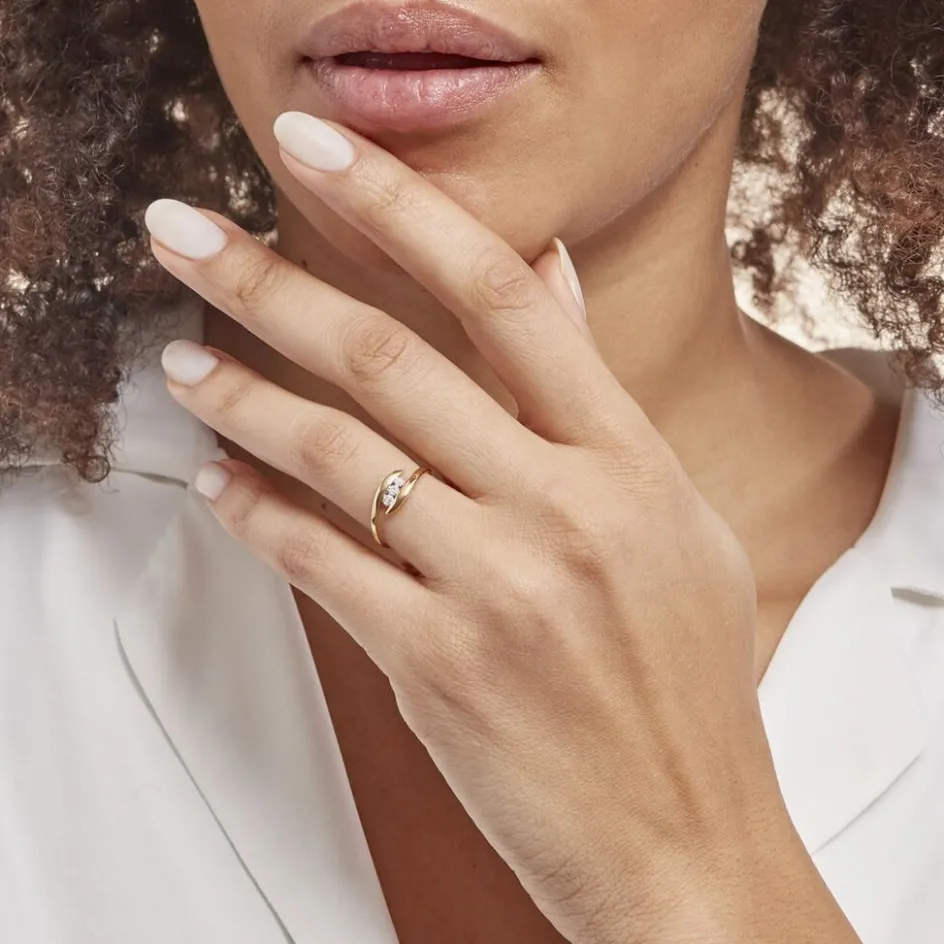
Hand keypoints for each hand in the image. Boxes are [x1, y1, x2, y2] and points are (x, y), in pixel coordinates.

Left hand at [144, 111, 849, 942]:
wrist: (685, 834)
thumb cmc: (685, 682)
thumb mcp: (674, 519)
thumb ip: (594, 394)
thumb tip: (549, 274)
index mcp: (631, 461)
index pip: (501, 292)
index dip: (399, 204)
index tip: (317, 154)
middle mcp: (564, 509)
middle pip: (389, 355)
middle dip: (268, 282)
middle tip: (187, 237)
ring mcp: (497, 589)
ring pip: (334, 454)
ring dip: (241, 397)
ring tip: (184, 362)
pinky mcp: (436, 668)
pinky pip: (318, 564)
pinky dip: (254, 515)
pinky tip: (220, 484)